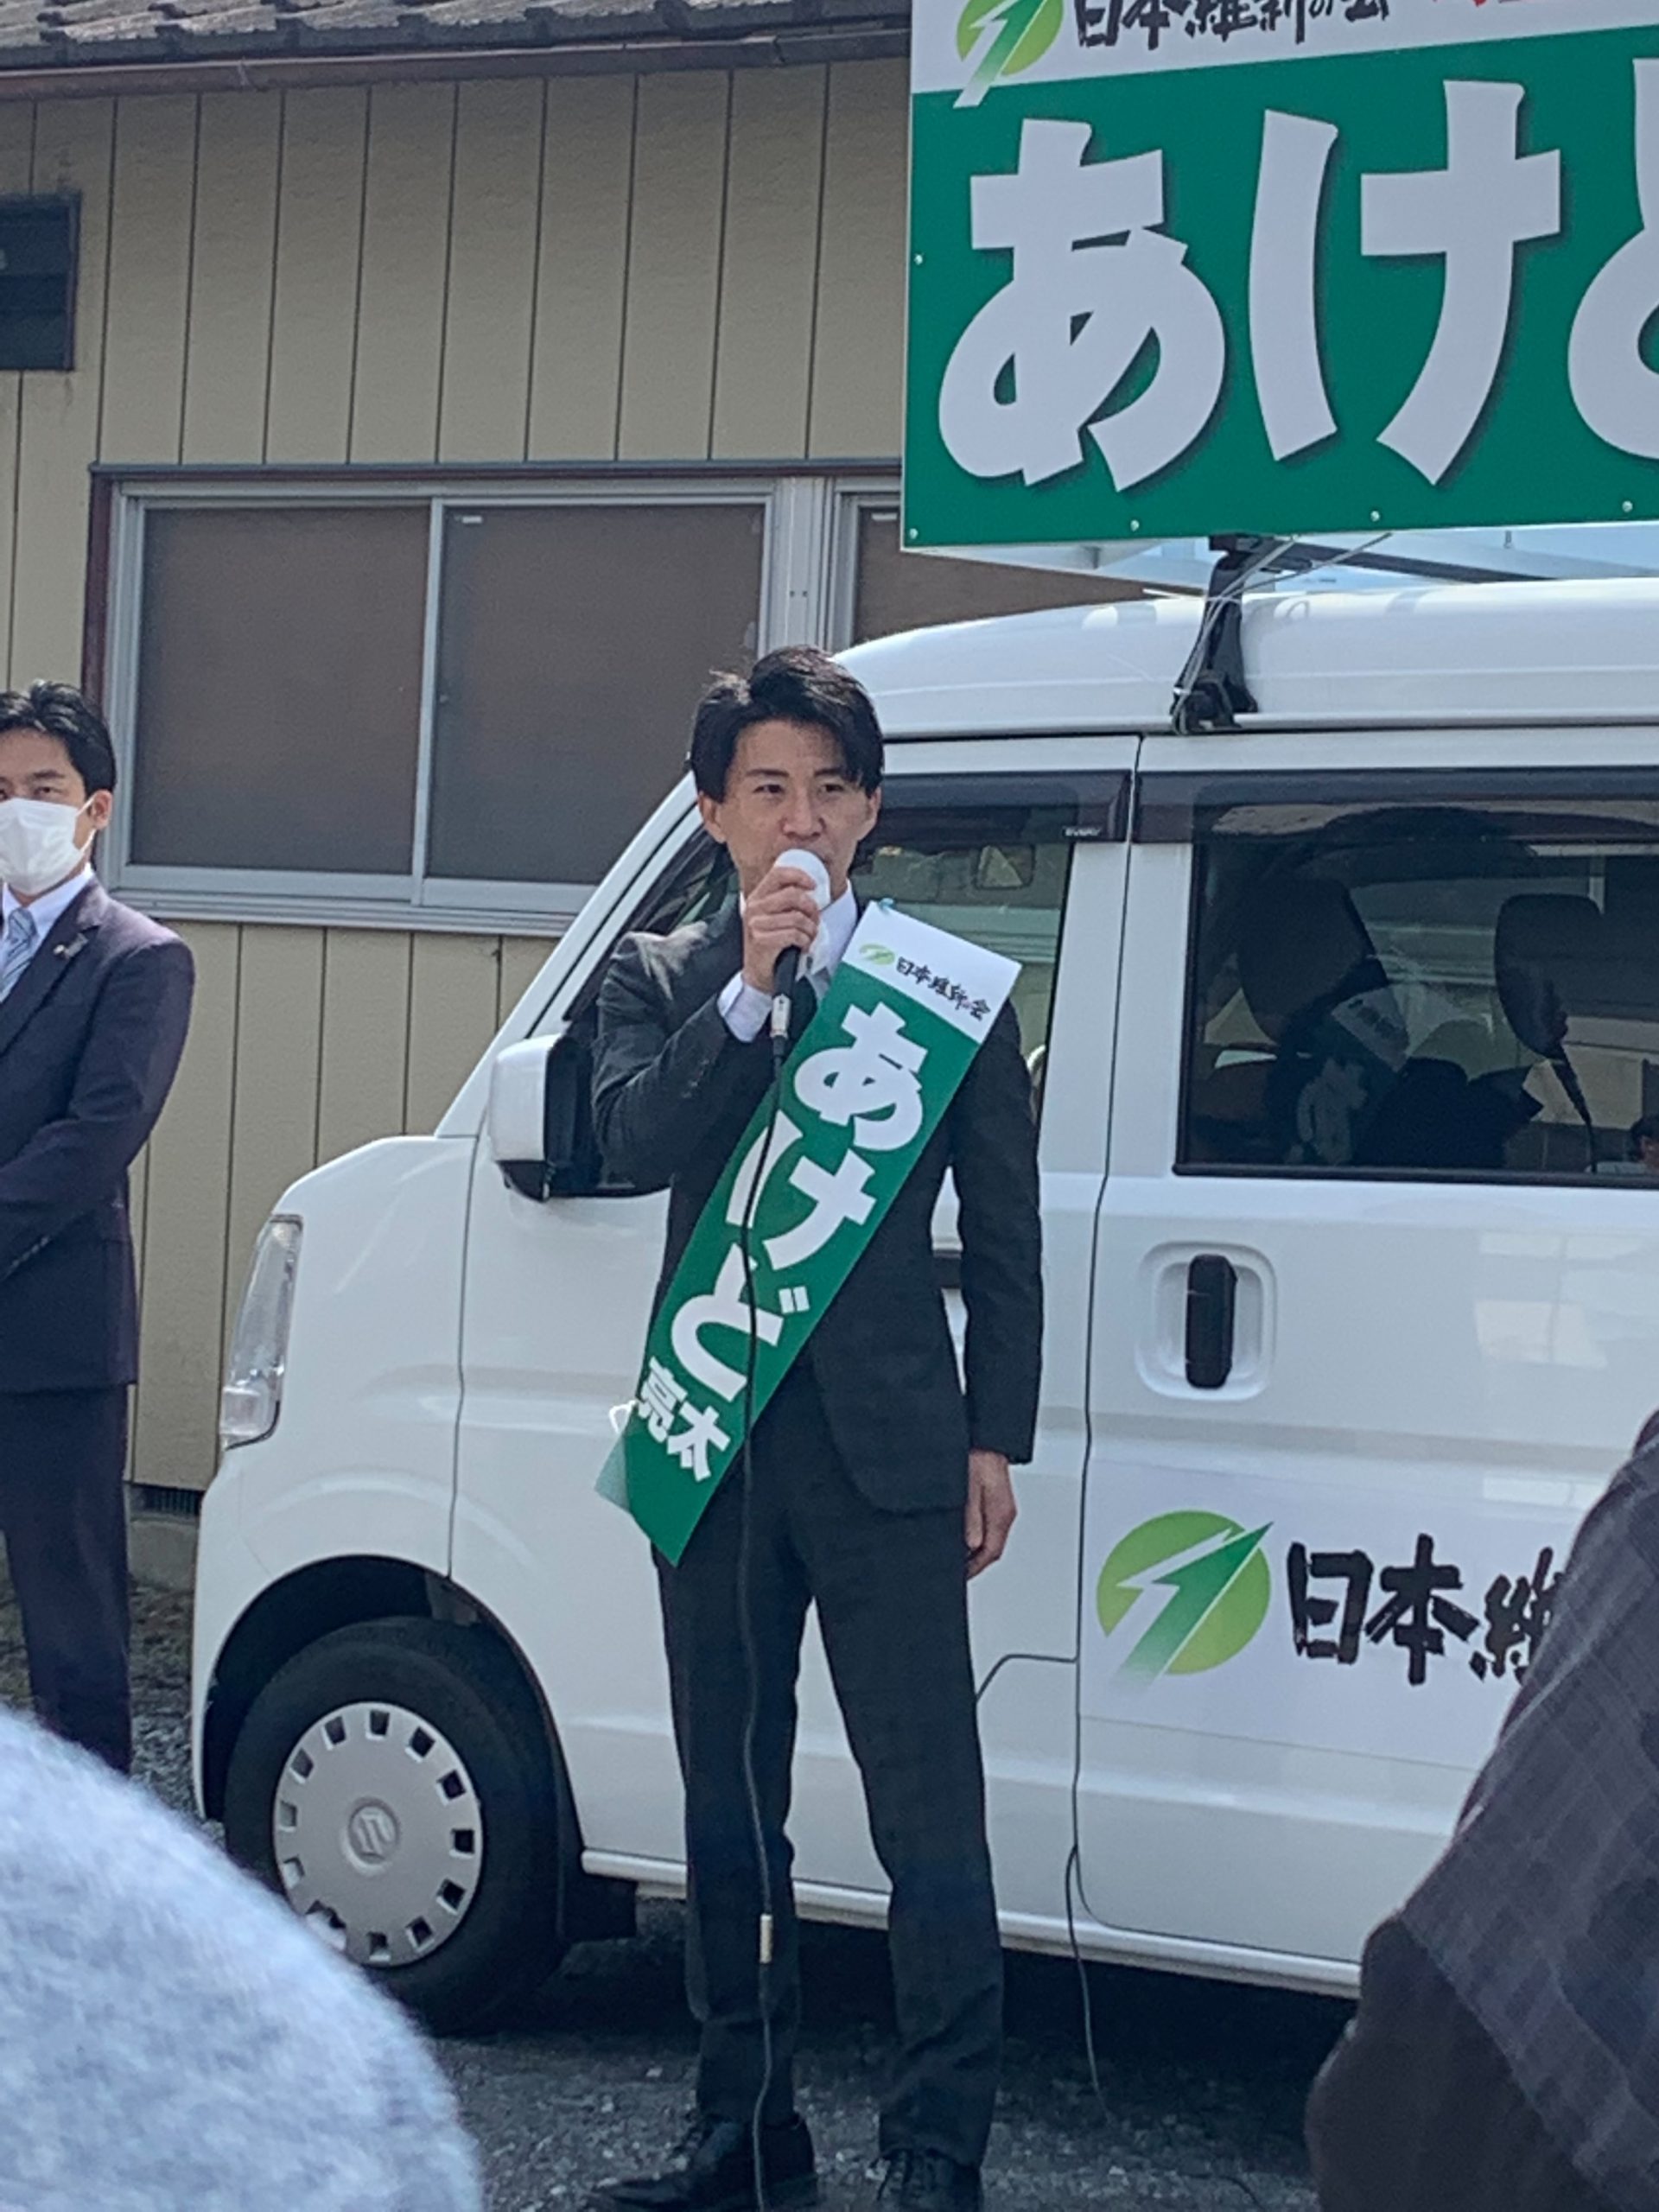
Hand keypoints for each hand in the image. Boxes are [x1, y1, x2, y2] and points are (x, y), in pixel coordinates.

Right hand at [741, 863, 822, 994]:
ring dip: (811, 929)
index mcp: (758, 897)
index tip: (813, 885)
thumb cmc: (771, 943)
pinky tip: (803, 945)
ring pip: (797, 917)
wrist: (759, 972)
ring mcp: (756, 924)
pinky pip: (794, 934)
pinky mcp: (761, 941)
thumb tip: (812, 890)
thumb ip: (787, 901)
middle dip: (811, 908)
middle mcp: (754, 908)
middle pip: (792, 895)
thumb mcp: (775, 916)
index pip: (778, 874)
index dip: (799, 876)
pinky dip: (805, 941)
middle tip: (815, 919)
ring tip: (809, 936)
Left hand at [965, 1450, 1015, 1578]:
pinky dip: (977, 1533)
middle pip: (993, 1547)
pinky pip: (989, 1523)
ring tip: (958, 1556)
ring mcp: (1003, 1504)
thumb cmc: (977, 1455)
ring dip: (976, 1548)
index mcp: (1001, 1513)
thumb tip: (971, 1545)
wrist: (986, 1434)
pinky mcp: (996, 1496)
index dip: (974, 1568)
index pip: (991, 1552)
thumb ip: (971, 1518)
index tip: (960, 1576)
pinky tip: (964, 1532)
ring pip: (991, 1536)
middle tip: (958, 1570)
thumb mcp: (968, 1488)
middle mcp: (1005, 1511)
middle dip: (975, 1562)